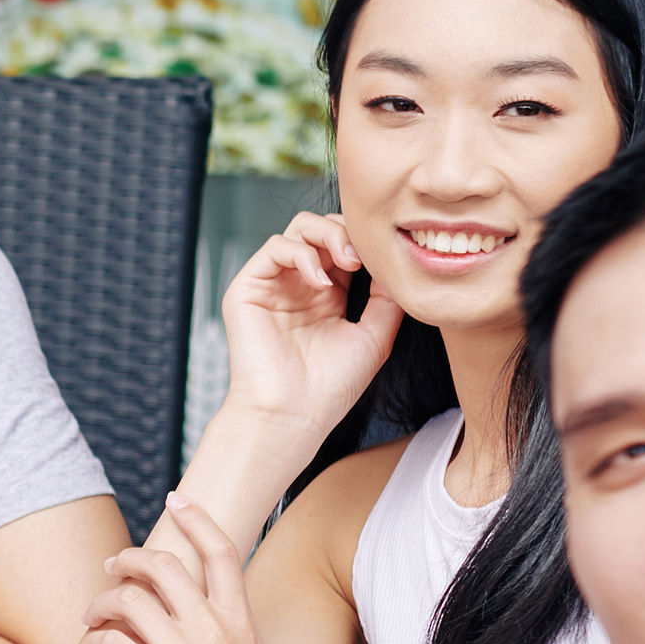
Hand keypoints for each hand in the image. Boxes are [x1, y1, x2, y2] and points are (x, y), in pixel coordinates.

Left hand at [78, 494, 315, 643]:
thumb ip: (234, 636)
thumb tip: (214, 622)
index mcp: (241, 622)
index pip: (221, 550)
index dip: (196, 517)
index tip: (176, 498)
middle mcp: (213, 630)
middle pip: (161, 564)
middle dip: (129, 558)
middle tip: (113, 567)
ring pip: (126, 599)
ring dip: (101, 602)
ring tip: (92, 617)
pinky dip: (94, 643)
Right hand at [216, 213, 403, 433]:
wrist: (293, 415)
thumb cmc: (330, 388)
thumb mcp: (374, 337)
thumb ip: (386, 299)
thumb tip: (396, 264)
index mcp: (325, 295)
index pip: (343, 246)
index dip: (364, 244)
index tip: (384, 262)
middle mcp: (298, 284)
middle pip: (322, 228)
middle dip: (347, 232)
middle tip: (364, 259)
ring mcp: (273, 284)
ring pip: (299, 228)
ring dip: (329, 235)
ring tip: (348, 262)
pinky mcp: (249, 288)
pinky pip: (275, 247)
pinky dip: (303, 254)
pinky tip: (321, 282)